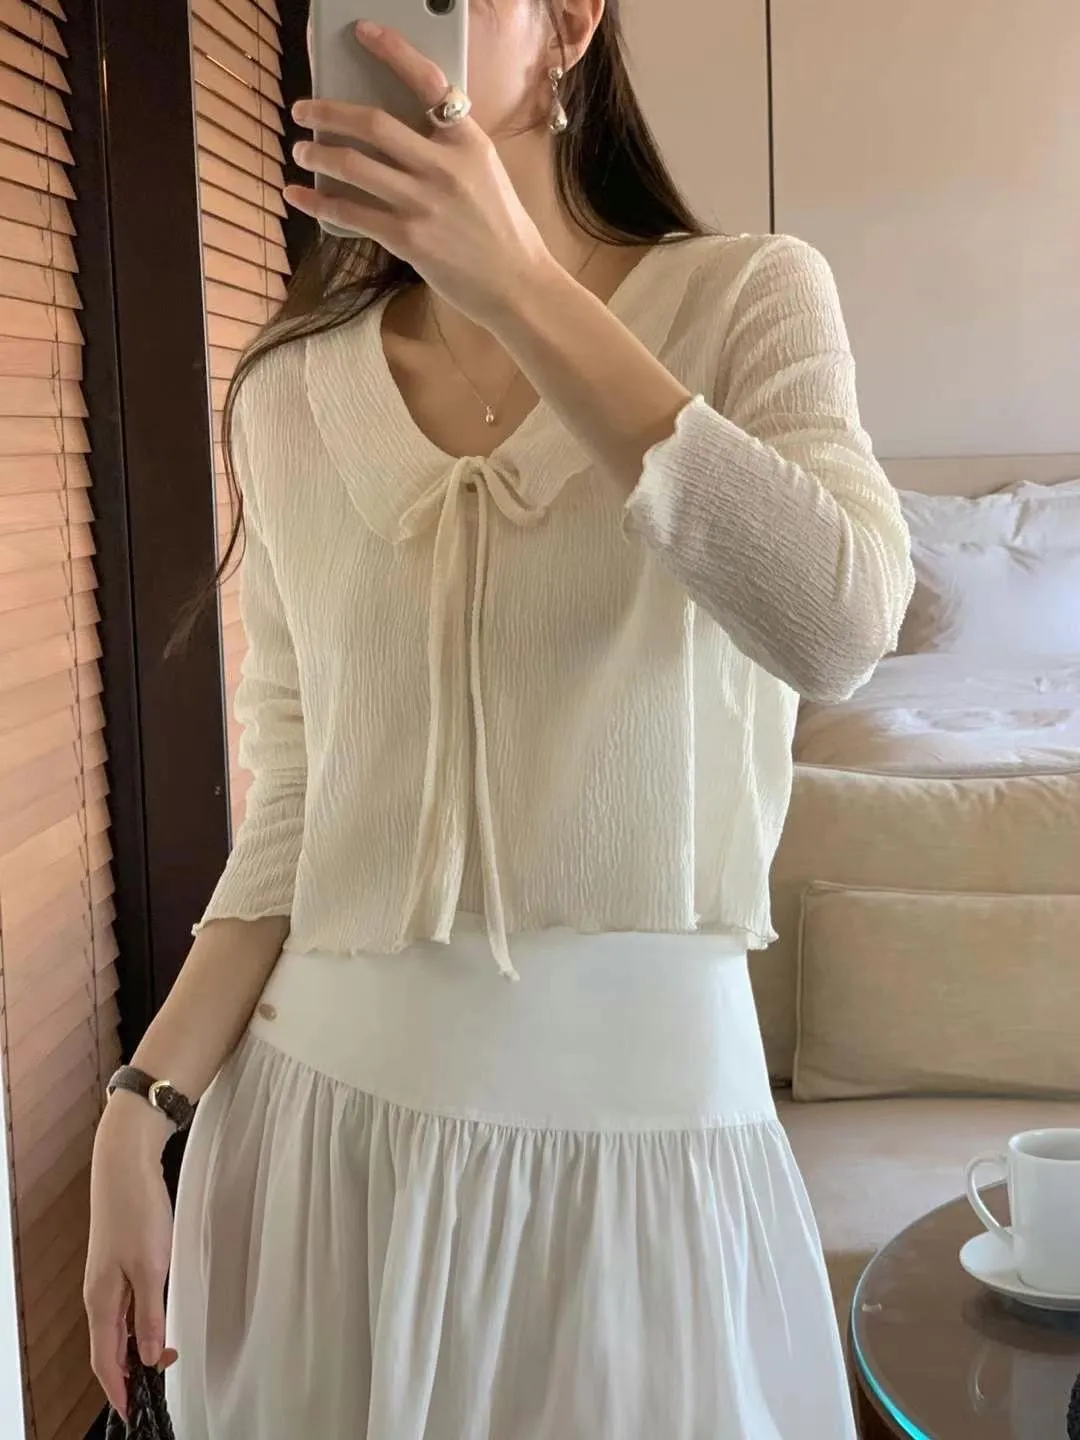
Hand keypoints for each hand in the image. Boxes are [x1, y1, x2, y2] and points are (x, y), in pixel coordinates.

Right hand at [84, 1098, 175, 1416]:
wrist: (126, 1163)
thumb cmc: (137, 1211)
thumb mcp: (151, 1266)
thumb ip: (150, 1313)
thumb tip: (149, 1356)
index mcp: (102, 1301)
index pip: (105, 1360)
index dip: (118, 1389)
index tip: (133, 1412)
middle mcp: (98, 1293)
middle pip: (109, 1346)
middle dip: (129, 1372)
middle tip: (157, 1386)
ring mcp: (106, 1276)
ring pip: (117, 1325)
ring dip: (134, 1347)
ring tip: (158, 1361)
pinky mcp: (118, 1260)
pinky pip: (124, 1304)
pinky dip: (136, 1322)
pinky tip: (152, 1321)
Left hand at [286, 21, 551, 326]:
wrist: (516, 284)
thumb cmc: (501, 230)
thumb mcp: (485, 172)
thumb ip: (449, 147)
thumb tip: (401, 130)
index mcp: (468, 141)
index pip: (428, 81)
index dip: (392, 51)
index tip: (363, 32)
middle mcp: (444, 167)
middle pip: (373, 123)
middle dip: (328, 112)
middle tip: (304, 109)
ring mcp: (424, 204)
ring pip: (354, 166)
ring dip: (318, 154)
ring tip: (302, 150)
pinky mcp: (408, 239)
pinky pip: (351, 213)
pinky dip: (318, 202)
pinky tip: (298, 195)